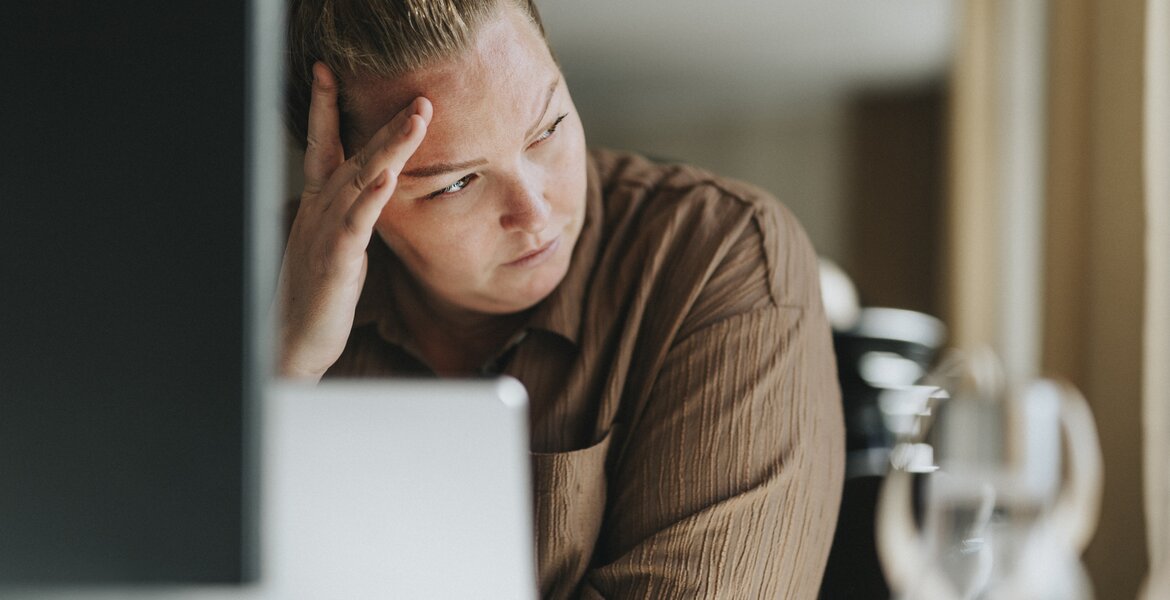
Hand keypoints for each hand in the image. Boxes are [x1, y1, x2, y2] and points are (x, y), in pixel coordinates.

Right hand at [277, 62, 431, 380]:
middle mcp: (319, 211)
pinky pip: (355, 224)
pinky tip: (388, 177)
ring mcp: (325, 233)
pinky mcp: (335, 261)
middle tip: (416, 96)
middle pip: (352, 155)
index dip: (325, 108)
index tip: (329, 71)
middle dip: (383, 121)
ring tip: (415, 121)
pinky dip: (371, 198)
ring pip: (359, 180)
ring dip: (388, 148)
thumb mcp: (337, 245)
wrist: (291, 342)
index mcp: (318, 206)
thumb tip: (373, 190)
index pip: (323, 147)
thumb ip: (352, 215)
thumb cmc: (317, 295)